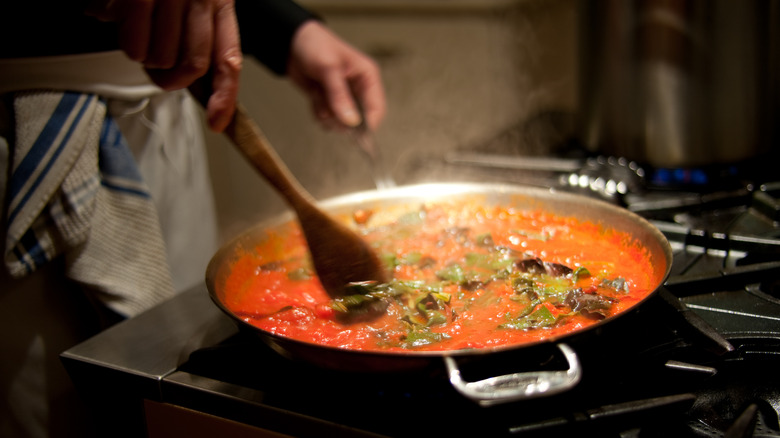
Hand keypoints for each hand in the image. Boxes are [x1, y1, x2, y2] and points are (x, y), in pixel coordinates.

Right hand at [85, 0, 241, 131]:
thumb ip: (200, 31)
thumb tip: (198, 80)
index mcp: (218, 1)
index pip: (228, 58)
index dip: (225, 96)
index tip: (219, 122)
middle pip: (192, 66)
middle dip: (171, 77)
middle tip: (156, 66)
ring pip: (160, 58)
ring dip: (144, 54)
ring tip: (136, 29)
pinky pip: (133, 45)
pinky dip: (124, 40)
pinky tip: (120, 17)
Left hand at [287, 21, 385, 130]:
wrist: (291, 43)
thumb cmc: (315, 45)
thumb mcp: (329, 69)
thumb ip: (339, 96)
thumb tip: (351, 121)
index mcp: (367, 77)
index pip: (376, 108)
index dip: (368, 124)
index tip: (355, 134)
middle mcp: (358, 89)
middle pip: (358, 120)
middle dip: (341, 119)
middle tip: (328, 110)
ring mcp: (343, 97)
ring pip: (340, 122)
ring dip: (326, 114)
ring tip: (318, 95)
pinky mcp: (329, 102)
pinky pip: (327, 119)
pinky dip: (317, 112)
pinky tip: (314, 96)